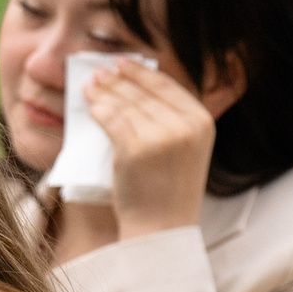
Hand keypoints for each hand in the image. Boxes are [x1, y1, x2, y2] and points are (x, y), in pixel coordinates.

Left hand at [83, 60, 214, 240]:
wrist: (162, 228)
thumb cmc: (168, 191)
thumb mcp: (186, 149)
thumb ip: (173, 120)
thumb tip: (140, 87)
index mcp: (202, 122)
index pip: (168, 86)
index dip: (143, 72)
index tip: (125, 63)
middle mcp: (185, 126)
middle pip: (143, 92)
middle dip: (118, 79)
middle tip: (100, 71)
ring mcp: (160, 136)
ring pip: (124, 104)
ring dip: (104, 91)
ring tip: (90, 85)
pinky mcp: (134, 149)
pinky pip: (111, 120)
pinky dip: (98, 110)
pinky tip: (91, 106)